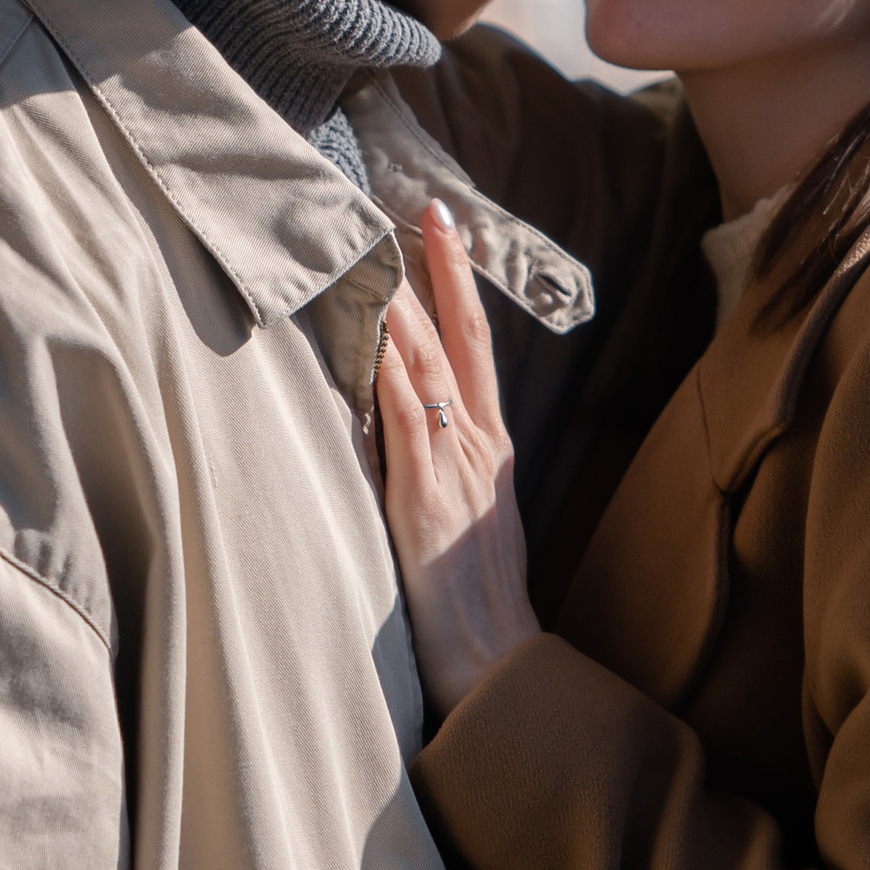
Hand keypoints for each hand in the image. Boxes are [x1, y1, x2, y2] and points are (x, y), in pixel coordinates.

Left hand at [375, 202, 539, 714]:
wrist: (496, 661)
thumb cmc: (476, 596)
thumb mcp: (469, 512)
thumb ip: (442, 458)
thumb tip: (407, 413)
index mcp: (492, 445)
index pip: (477, 345)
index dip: (461, 283)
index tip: (444, 225)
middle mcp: (480, 444)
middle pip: (460, 339)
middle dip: (442, 270)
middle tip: (421, 209)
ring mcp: (455, 467)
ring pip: (428, 367)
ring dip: (403, 306)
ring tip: (380, 249)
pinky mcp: (425, 497)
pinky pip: (406, 421)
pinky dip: (389, 373)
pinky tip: (372, 335)